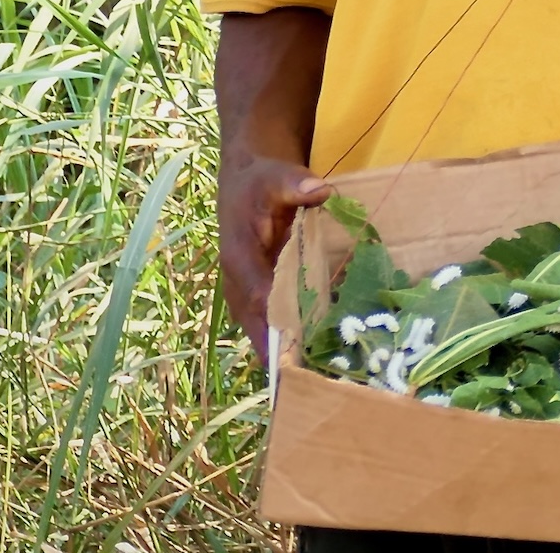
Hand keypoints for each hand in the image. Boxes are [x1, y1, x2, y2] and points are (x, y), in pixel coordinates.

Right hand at [219, 143, 329, 365]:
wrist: (245, 186)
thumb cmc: (258, 184)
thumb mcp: (274, 176)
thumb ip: (294, 182)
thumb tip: (321, 189)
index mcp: (238, 258)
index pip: (258, 295)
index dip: (278, 322)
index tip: (298, 347)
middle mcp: (239, 285)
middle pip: (260, 326)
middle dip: (283, 355)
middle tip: (311, 382)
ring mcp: (248, 296)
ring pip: (266, 333)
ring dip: (287, 356)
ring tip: (317, 382)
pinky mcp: (262, 298)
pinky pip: (275, 325)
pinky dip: (293, 342)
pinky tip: (319, 359)